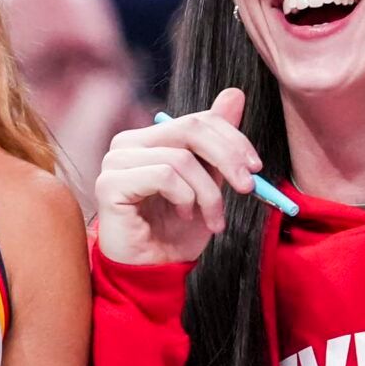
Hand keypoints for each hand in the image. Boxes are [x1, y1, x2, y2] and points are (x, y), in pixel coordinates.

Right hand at [94, 89, 261, 265]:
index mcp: (151, 139)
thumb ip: (218, 143)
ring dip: (208, 194)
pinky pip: (164, 176)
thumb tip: (235, 95)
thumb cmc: (178, 231)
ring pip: (181, 158)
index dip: (233, 139)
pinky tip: (183, 216)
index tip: (255, 168)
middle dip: (228, 158)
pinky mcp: (110, 183)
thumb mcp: (210, 183)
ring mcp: (115, 161)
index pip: (198, 120)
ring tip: (212, 218)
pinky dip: (185, 198)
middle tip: (247, 187)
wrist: (153, 271)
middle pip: (191, 129)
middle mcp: (129, 143)